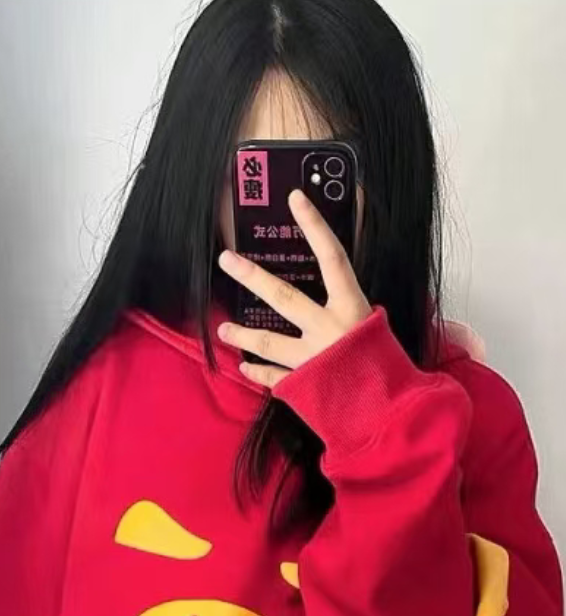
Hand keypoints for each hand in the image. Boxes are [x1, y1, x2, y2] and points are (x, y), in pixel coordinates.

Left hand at [217, 189, 370, 388]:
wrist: (392, 416)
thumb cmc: (388, 370)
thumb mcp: (376, 328)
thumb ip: (350, 308)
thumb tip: (337, 286)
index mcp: (352, 309)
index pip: (332, 257)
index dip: (314, 226)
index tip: (295, 199)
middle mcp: (329, 331)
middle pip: (283, 298)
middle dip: (252, 277)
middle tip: (227, 260)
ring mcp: (312, 360)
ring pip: (266, 342)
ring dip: (241, 336)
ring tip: (223, 330)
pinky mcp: (302, 388)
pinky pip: (273, 377)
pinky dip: (258, 372)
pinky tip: (244, 366)